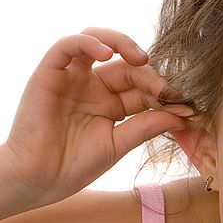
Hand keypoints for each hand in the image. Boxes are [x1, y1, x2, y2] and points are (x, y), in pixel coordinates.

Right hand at [1, 27, 193, 206]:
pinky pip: (68, 45)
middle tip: (168, 91)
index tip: (185, 106)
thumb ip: (147, 126)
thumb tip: (183, 116)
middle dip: (150, 76)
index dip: (163, 93)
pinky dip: (88, 42)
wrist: (37, 179)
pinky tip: (106, 54)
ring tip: (141, 59)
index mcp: (110, 104)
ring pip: (97, 43)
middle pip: (127, 67)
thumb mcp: (118, 144)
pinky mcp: (49, 72)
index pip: (141, 88)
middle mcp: (92, 87)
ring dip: (122, 43)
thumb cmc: (73, 166)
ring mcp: (71, 78)